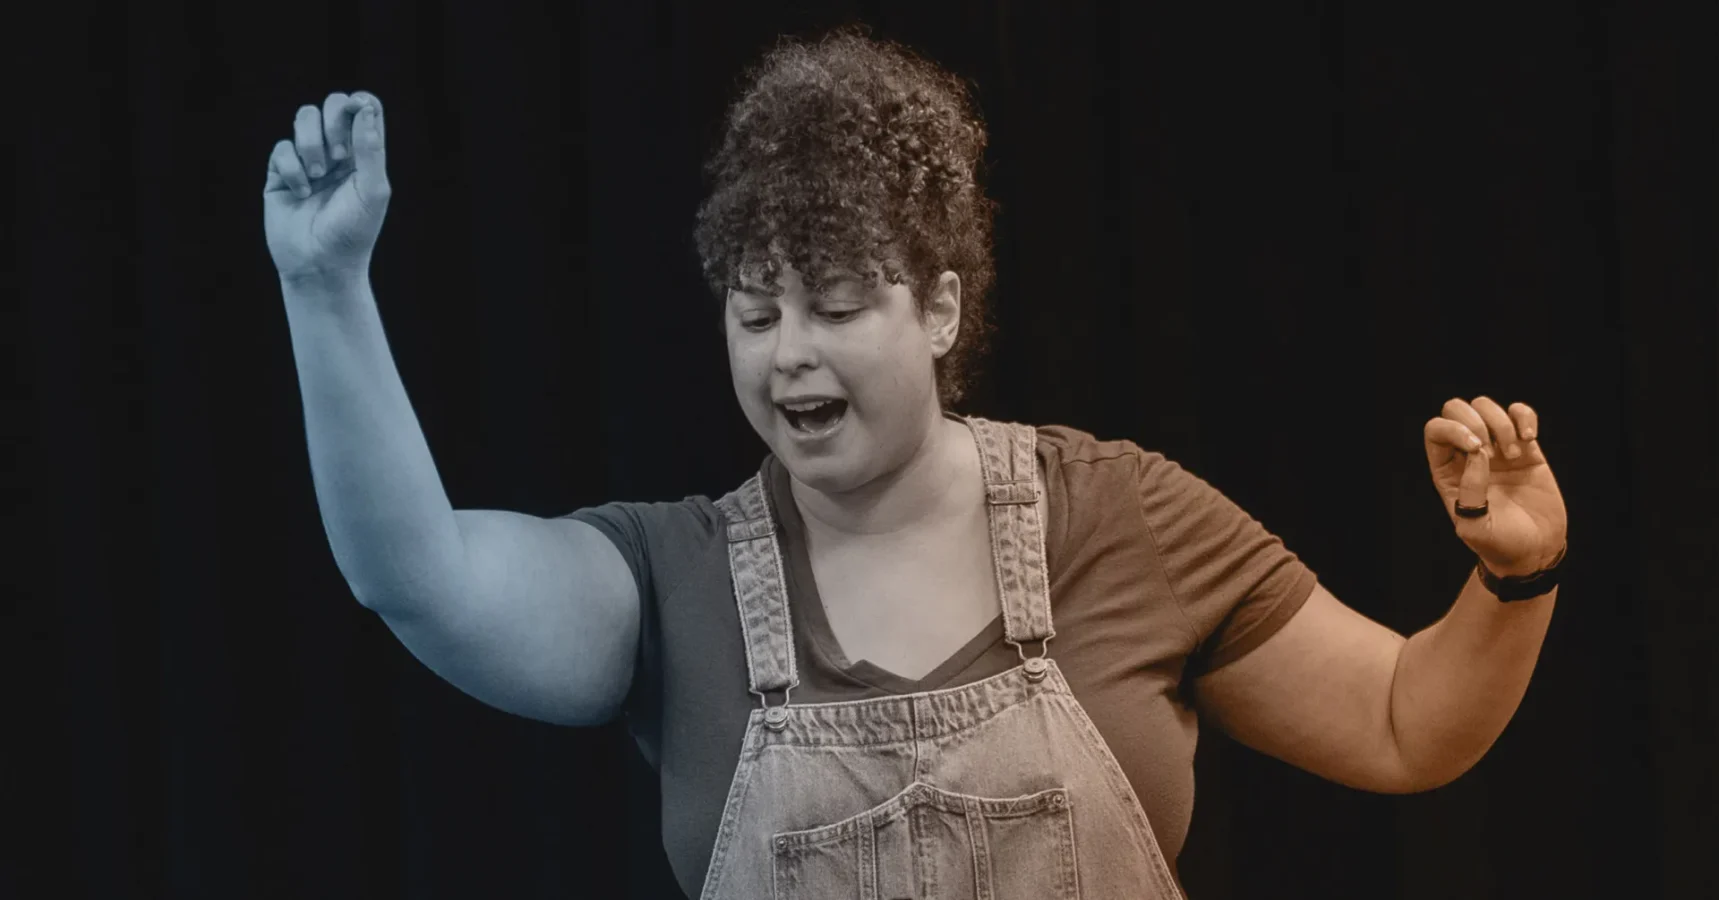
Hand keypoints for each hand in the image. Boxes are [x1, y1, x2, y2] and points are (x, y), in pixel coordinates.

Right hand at [263, 91, 391, 284]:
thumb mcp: (371, 191)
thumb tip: (364, 106)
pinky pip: (281, 149)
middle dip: (332, 122)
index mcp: (365, 155)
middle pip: (331, 105)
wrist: (320, 266)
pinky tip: (301, 192)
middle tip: (339, 156)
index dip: (359, 103)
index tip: (357, 112)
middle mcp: (338, 153)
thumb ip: (370, 148)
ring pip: (303, 118)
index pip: (364, 109)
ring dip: (310, 143)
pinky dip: (292, 168)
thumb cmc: (353, 233)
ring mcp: (308, 160)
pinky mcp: (281, 173)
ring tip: (318, 175)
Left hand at [1423, 396, 1568, 576]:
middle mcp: (1467, 455)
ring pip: (1485, 406)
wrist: (1535, 550)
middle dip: (1475, 421)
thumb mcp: (1475, 527)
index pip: (1436, 431)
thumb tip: (1477, 453)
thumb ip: (1470, 491)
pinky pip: (1519, 413)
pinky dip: (1524, 416)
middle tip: (1494, 452)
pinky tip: (1530, 439)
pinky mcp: (1526, 448)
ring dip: (1501, 423)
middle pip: (1456, 409)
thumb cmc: (1499, 544)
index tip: (1478, 450)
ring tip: (1514, 454)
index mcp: (1447, 472)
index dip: (1453, 429)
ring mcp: (1496, 448)